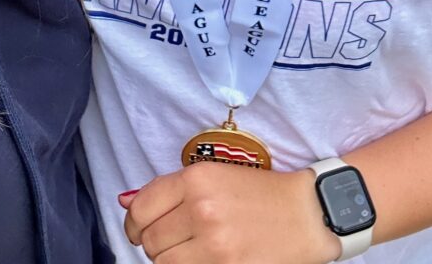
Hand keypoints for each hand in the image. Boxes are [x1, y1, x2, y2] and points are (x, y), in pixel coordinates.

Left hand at [119, 165, 340, 263]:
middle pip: (151, 241)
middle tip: (178, 238)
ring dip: (172, 260)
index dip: (134, 224)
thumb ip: (167, 189)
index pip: (141, 209)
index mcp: (198, 178)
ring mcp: (214, 245)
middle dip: (157, 243)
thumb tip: (125, 200)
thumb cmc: (260, 193)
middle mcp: (202, 209)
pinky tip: (205, 260)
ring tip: (194, 250)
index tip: (139, 230)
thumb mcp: (215, 176)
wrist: (306, 214)